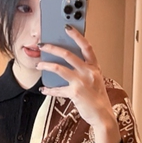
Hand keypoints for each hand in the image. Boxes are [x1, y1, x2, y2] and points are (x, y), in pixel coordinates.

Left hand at [37, 26, 120, 142]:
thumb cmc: (98, 98)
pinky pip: (57, 89)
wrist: (103, 115)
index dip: (76, 35)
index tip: (67, 27)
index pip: (86, 46)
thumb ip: (85, 70)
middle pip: (68, 54)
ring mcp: (81, 82)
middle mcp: (89, 72)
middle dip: (52, 48)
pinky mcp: (75, 93)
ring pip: (59, 68)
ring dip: (46, 65)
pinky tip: (44, 89)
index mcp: (95, 67)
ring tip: (39, 65)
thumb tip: (66, 62)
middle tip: (43, 45)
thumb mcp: (95, 80)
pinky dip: (49, 89)